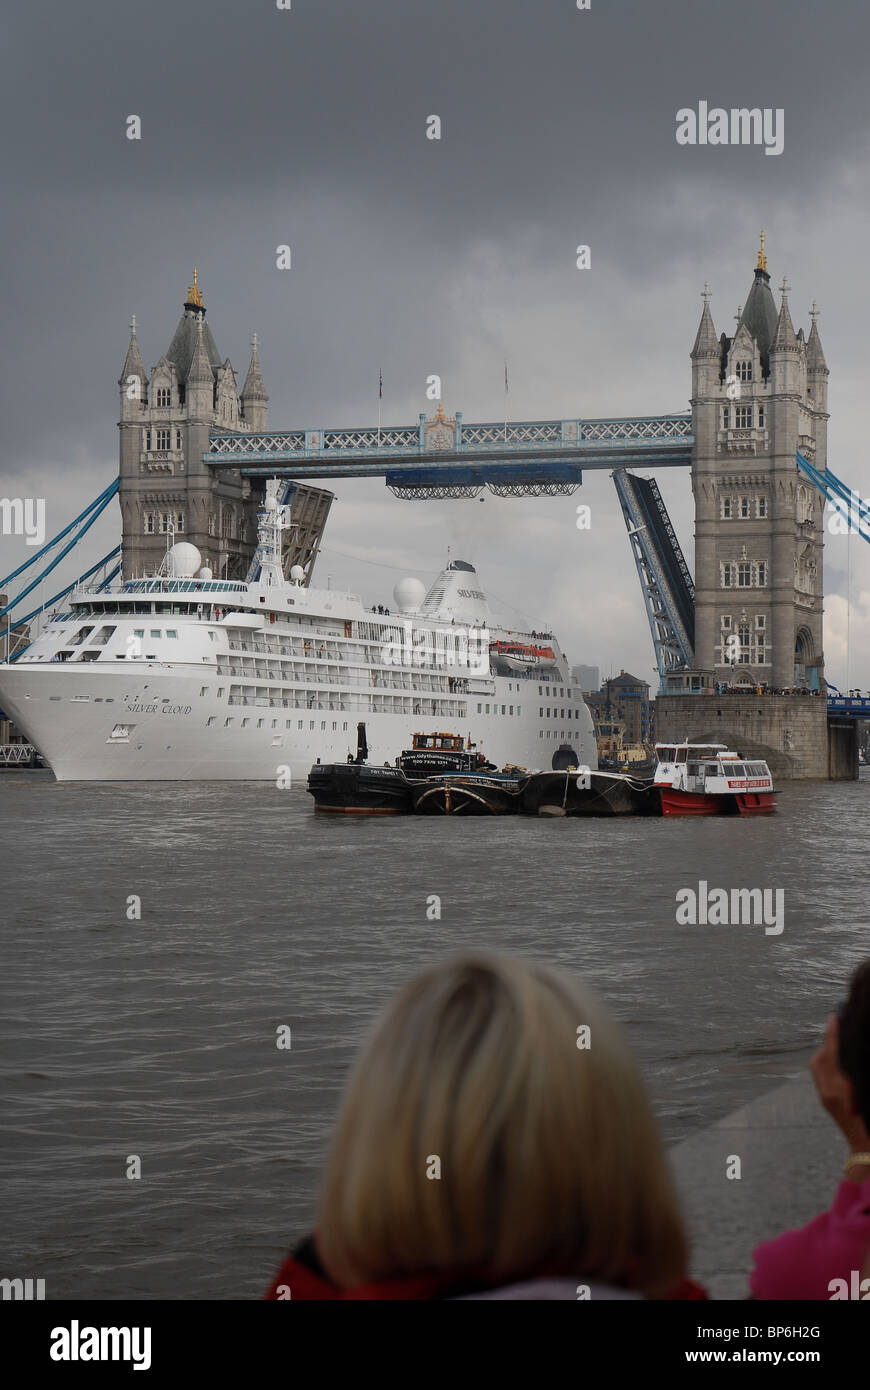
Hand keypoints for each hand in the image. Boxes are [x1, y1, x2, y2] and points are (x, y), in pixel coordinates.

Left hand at [809, 1015, 869, 1153]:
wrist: (866, 1150)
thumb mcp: (866, 1093)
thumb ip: (859, 1075)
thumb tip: (849, 1051)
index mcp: (841, 1090)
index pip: (833, 1056)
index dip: (833, 1036)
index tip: (834, 1017)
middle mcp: (830, 1093)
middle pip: (822, 1057)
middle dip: (828, 1040)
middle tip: (836, 1023)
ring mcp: (825, 1097)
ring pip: (818, 1064)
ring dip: (825, 1050)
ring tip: (836, 1038)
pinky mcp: (825, 1100)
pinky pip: (819, 1074)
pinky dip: (824, 1061)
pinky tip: (834, 1057)